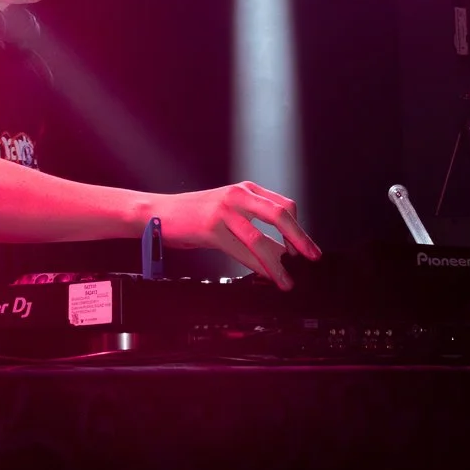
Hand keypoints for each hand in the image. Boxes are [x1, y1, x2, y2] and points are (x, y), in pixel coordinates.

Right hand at [149, 181, 323, 290]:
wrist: (158, 213)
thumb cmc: (193, 215)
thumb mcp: (227, 210)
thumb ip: (252, 221)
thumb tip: (280, 247)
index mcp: (245, 190)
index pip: (284, 204)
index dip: (298, 228)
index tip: (305, 248)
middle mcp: (238, 196)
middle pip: (280, 214)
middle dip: (300, 239)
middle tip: (311, 257)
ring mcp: (224, 211)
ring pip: (260, 239)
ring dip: (278, 263)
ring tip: (286, 279)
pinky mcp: (211, 229)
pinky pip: (241, 251)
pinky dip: (258, 266)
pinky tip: (266, 275)